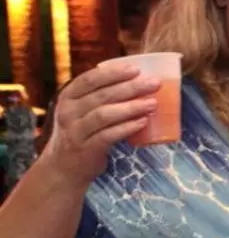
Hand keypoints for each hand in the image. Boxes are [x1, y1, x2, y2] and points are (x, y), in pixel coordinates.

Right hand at [37, 61, 160, 187]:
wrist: (63, 167)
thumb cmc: (82, 132)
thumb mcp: (82, 110)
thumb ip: (101, 96)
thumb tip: (140, 80)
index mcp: (68, 97)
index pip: (89, 79)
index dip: (112, 73)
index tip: (136, 69)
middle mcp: (68, 112)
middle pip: (101, 96)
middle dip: (130, 88)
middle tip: (155, 83)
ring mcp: (75, 131)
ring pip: (104, 115)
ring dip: (131, 107)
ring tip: (153, 103)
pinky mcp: (86, 149)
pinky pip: (108, 135)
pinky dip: (127, 128)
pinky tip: (143, 122)